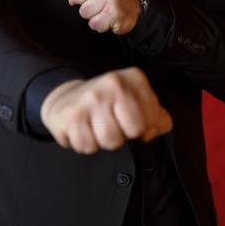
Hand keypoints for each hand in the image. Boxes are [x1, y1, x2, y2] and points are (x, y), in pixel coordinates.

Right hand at [40, 67, 172, 153]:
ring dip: (103, 142)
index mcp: (133, 79)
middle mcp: (112, 84)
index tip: (131, 121)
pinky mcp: (71, 114)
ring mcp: (90, 98)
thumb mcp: (136, 101)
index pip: (150, 120)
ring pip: (109, 141)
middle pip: (131, 131)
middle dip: (124, 136)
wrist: (67, 97)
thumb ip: (157, 116)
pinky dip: (85, 144)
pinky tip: (83, 130)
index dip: (143, 128)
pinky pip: (86, 145)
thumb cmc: (106, 103)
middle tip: (113, 125)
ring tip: (97, 127)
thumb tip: (157, 128)